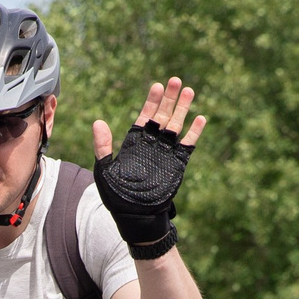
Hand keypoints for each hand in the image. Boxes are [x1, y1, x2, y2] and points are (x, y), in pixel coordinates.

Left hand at [91, 79, 206, 259]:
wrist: (137, 217)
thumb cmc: (118, 197)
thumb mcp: (105, 170)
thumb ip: (103, 146)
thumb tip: (98, 121)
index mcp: (136, 142)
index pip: (145, 116)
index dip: (151, 101)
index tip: (157, 86)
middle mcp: (153, 144)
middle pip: (163, 115)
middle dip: (169, 98)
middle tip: (175, 80)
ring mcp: (166, 152)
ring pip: (176, 125)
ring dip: (183, 109)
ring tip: (189, 91)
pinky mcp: (177, 163)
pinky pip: (188, 144)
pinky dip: (194, 132)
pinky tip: (200, 118)